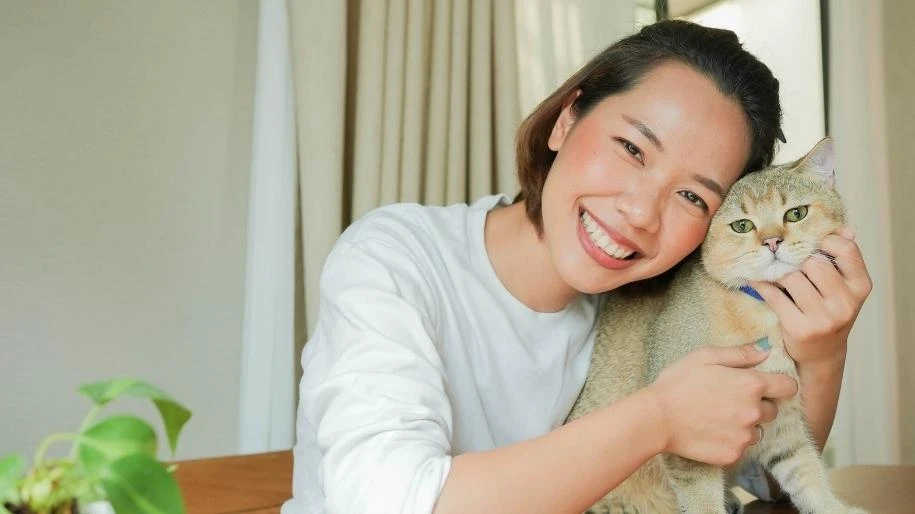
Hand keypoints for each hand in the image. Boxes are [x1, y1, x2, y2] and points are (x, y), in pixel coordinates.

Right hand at [646, 343, 797, 465]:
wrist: (657, 418)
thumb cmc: (678, 383)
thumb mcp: (705, 357)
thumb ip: (740, 354)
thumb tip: (765, 351)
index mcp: (751, 384)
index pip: (788, 387)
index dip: (778, 384)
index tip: (766, 386)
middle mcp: (754, 412)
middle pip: (773, 410)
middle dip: (757, 405)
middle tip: (729, 401)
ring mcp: (744, 436)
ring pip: (757, 430)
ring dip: (745, 425)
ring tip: (718, 418)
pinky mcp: (733, 454)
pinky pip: (741, 447)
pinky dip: (730, 441)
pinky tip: (710, 432)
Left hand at [749, 227, 872, 367]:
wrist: (822, 353)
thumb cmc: (830, 312)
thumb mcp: (843, 288)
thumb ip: (842, 260)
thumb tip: (845, 229)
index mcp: (860, 286)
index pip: (846, 249)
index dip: (825, 241)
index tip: (811, 244)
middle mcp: (846, 303)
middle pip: (814, 263)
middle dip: (798, 261)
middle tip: (788, 262)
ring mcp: (824, 318)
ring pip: (792, 278)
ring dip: (779, 274)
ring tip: (775, 273)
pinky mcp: (800, 329)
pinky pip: (774, 296)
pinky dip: (762, 285)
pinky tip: (757, 280)